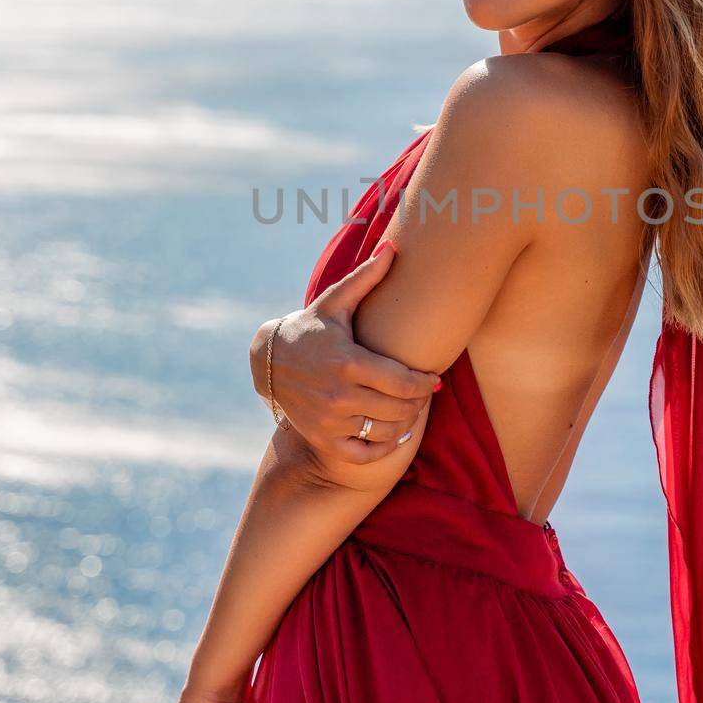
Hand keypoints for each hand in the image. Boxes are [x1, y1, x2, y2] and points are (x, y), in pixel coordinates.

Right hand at [250, 241, 441, 464]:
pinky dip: (382, 448)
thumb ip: (366, 278)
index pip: (403, 382)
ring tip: (410, 410)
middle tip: (424, 395)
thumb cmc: (311, 329)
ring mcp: (328, 420)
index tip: (434, 380)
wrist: (268, 361)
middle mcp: (338, 395)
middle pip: (399, 409)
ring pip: (384, 431)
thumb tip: (393, 248)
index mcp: (348, 362)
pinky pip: (363, 454)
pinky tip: (391, 432)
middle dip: (418, 402)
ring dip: (404, 423)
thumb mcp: (335, 303)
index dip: (425, 384)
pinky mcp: (321, 438)